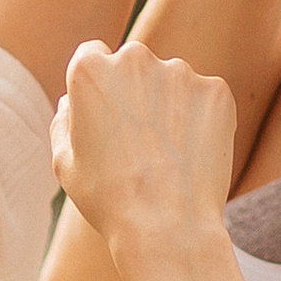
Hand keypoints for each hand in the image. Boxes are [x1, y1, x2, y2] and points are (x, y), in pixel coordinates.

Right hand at [52, 38, 239, 272]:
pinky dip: (201, 119)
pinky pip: (204, 99)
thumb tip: (71, 101)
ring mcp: (180, 72)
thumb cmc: (107, 198)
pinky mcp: (216, 91)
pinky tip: (192, 154)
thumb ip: (64, 120)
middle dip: (134, 91)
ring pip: (172, 82)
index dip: (98, 84)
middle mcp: (135, 59)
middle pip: (133, 65)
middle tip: (139, 140)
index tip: (107, 111)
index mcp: (91, 70)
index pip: (92, 55)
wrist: (166, 225)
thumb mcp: (65, 162)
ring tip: (167, 154)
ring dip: (170, 105)